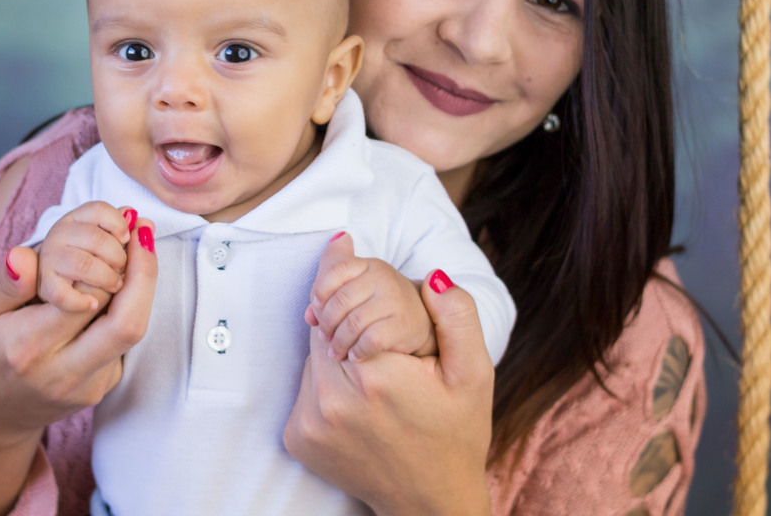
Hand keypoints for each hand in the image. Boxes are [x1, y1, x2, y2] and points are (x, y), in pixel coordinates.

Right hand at [0, 216, 156, 514]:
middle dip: (142, 270)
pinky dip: (130, 303)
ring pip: (134, 329)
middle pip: (126, 321)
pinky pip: (126, 339)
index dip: (106, 261)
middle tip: (142, 228)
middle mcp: (63, 373)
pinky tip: (122, 276)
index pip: (82, 299)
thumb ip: (1, 284)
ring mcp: (89, 385)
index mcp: (26, 348)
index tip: (118, 227)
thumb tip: (25, 256)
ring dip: (143, 283)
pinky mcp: (104, 386)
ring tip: (139, 243)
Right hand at [35, 202, 136, 312]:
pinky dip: (81, 301)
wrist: (44, 289)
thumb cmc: (85, 258)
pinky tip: (93, 304)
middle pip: (96, 237)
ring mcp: (49, 261)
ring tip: (115, 286)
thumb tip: (134, 215)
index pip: (98, 209)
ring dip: (107, 277)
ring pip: (84, 263)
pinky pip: (62, 295)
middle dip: (118, 256)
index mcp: (75, 219)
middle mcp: (58, 235)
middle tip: (123, 269)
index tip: (126, 239)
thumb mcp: (99, 238)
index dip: (118, 223)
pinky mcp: (44, 288)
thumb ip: (118, 226)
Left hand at [284, 233, 493, 515]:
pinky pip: (305, 389)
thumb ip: (457, 316)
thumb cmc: (456, 434)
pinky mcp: (297, 438)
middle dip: (346, 324)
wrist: (429, 502)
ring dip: (335, 354)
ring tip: (373, 375)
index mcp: (377, 374)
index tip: (373, 300)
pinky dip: (326, 385)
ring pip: (312, 356)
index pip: (343, 303)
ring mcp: (310, 421)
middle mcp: (334, 398)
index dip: (356, 295)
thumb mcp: (474, 374)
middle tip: (380, 346)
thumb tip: (431, 276)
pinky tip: (358, 402)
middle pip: (324, 327)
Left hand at [305, 232, 434, 360]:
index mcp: (367, 265)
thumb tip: (307, 315)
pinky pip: (370, 340)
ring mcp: (394, 300)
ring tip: (335, 352)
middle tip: (324, 338)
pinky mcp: (402, 324)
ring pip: (353, 323)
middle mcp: (382, 277)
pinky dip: (357, 351)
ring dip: (339, 342)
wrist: (422, 319)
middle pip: (341, 300)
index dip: (319, 292)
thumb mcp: (356, 288)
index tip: (315, 311)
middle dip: (326, 323)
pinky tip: (354, 356)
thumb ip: (328, 293)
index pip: (335, 270)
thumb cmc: (379, 304)